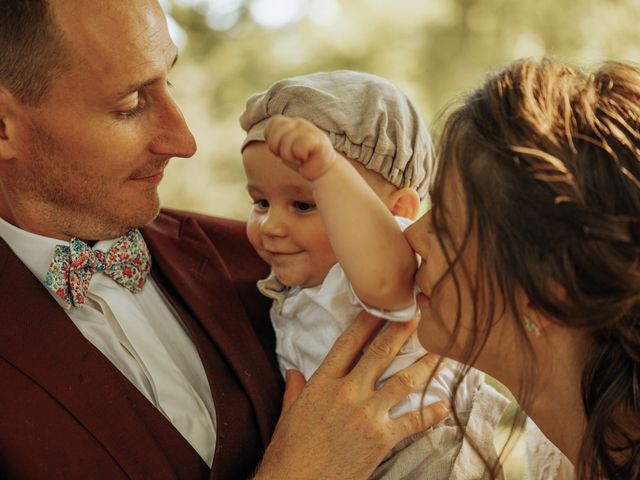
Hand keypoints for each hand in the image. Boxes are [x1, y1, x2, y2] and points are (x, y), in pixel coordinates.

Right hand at [253, 312, 449, 479]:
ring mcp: (366, 414)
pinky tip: (445, 404)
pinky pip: (413, 421)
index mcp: (323, 382)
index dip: (368, 320)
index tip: (383, 305)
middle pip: (380, 353)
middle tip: (420, 313)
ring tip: (442, 350)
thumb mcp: (288, 413)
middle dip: (402, 330)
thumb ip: (294, 389)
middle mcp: (347, 392)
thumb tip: (293, 373)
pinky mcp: (381, 438)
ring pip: (403, 381)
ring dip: (425, 364)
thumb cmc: (289, 449)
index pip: (349, 342)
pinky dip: (431, 412)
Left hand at [263, 115, 338, 181]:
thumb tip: (255, 130)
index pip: (272, 123)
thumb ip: (275, 139)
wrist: (325, 173)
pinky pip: (298, 147)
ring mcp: (309, 128)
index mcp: (291, 123)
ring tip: (300, 158)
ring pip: (286, 142)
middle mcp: (299, 122)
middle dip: (279, 150)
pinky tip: (307, 159)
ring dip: (290, 156)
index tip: (282, 151)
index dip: (273, 140)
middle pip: (275, 135)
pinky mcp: (318, 139)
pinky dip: (300, 156)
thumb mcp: (285, 149)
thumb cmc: (303, 163)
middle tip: (292, 157)